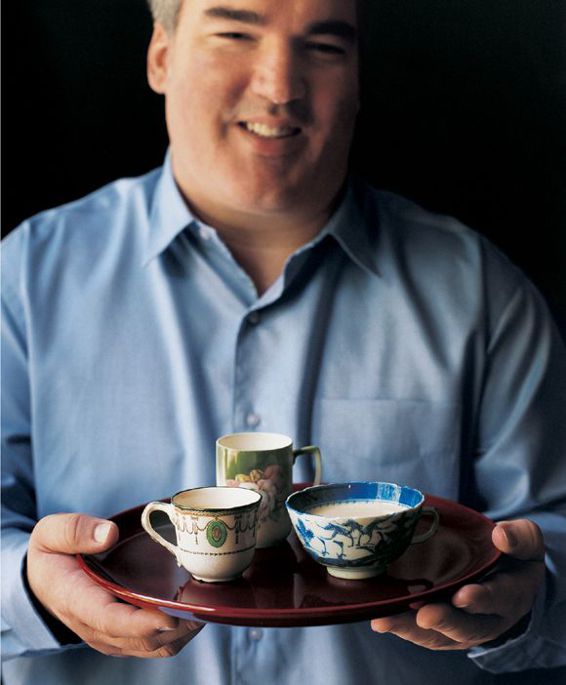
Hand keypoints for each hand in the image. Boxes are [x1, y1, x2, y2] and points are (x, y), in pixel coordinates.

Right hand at [27, 513, 203, 656]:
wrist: (43, 580)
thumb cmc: (51, 554)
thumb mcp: (50, 532)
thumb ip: (75, 530)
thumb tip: (108, 534)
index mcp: (76, 600)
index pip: (111, 620)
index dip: (143, 622)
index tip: (171, 616)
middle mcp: (95, 627)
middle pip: (141, 638)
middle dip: (176, 626)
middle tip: (204, 603)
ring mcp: (111, 636)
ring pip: (153, 646)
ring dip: (182, 631)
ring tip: (205, 604)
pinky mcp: (124, 636)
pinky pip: (155, 643)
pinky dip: (178, 632)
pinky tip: (195, 607)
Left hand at [371, 519, 544, 649]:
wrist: (510, 578)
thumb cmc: (514, 555)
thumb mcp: (526, 541)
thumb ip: (518, 537)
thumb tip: (500, 535)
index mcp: (512, 595)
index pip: (499, 598)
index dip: (481, 598)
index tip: (462, 596)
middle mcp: (489, 619)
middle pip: (467, 626)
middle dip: (444, 621)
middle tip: (424, 616)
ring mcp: (465, 628)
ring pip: (440, 635)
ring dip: (413, 629)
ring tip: (387, 621)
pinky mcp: (445, 630)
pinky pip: (426, 634)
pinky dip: (405, 628)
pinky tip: (382, 620)